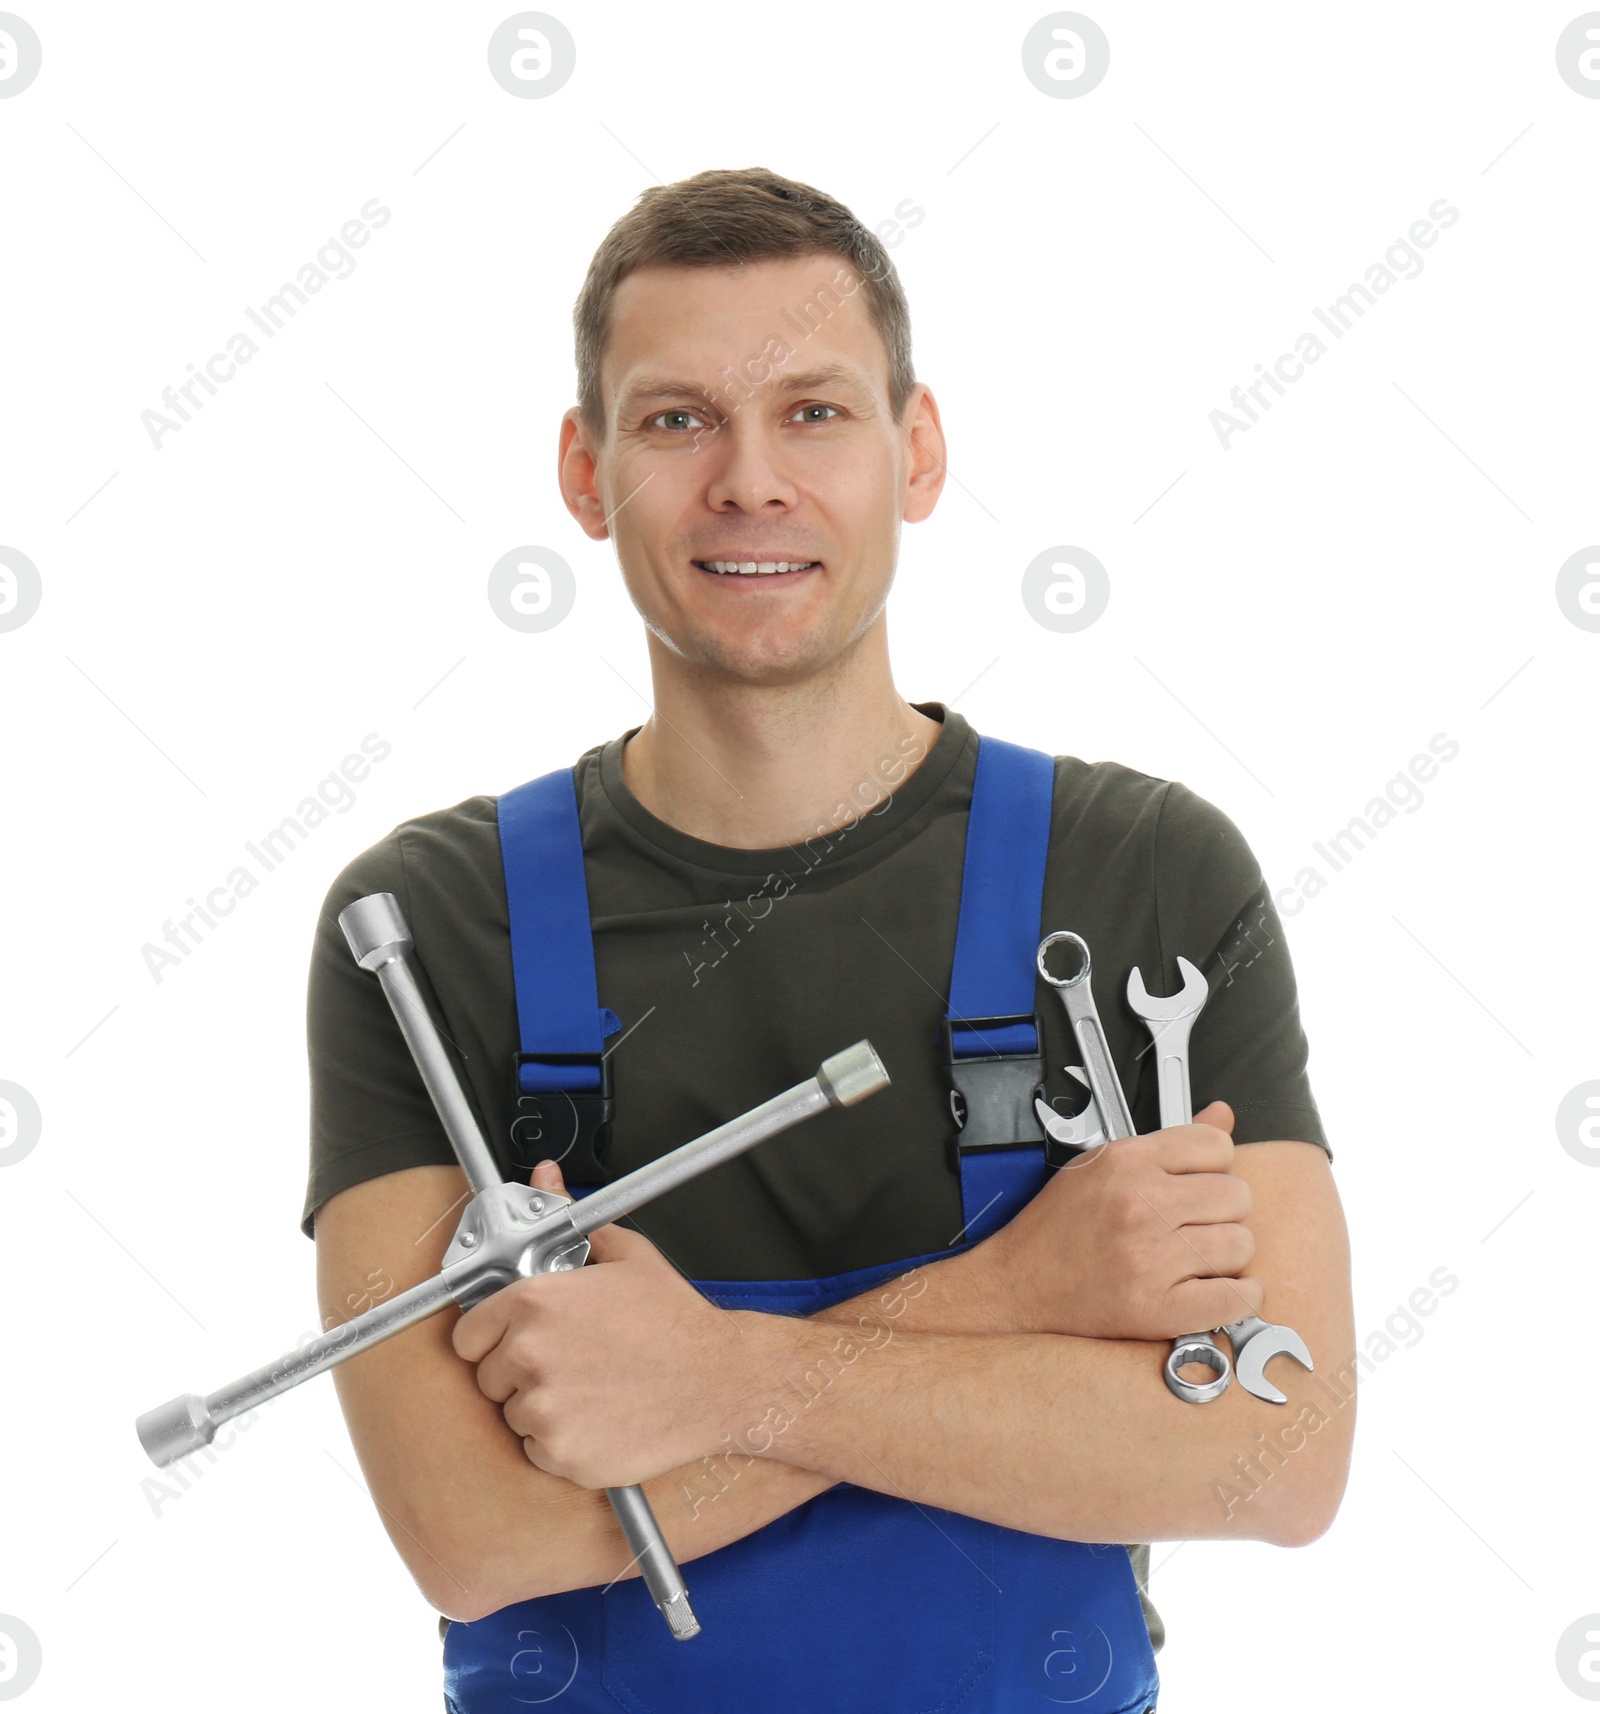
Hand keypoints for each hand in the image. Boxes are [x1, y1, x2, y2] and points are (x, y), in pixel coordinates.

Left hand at [451, 1159, 785, 1488]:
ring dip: (542, 1408)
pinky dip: (561, 1443)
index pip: (468, 1335)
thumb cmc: (674, 1320)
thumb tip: (545, 1178)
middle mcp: (529, 1353)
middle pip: (488, 1377)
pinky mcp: (560, 1453)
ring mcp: (543, 1407)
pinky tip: (599, 1419)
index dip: (491, 1339)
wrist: (720, 1379)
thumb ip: (569, 1218)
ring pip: (513, 1416)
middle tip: (569, 1364)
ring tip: (591, 1389)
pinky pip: (537, 1451)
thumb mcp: (624, 1255)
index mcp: (534, 1301)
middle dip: (519, 1373)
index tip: (515, 1342)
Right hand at [973, 1100, 1262, 1340]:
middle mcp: (1140, 1205)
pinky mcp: (1157, 1308)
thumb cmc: (1057, 1229)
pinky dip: (1239, 1296)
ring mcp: (1150, 1258)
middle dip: (1224, 1209)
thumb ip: (1168, 1143)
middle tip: (1199, 1222)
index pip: (1216, 1145)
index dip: (1216, 1165)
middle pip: (1236, 1195)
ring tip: (1199, 1256)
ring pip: (1241, 1244)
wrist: (1019, 1285)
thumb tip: (1221, 1116)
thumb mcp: (1102, 1166)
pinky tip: (1220, 1288)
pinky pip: (1236, 1299)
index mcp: (1126, 1162)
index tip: (1203, 1181)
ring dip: (1227, 1253)